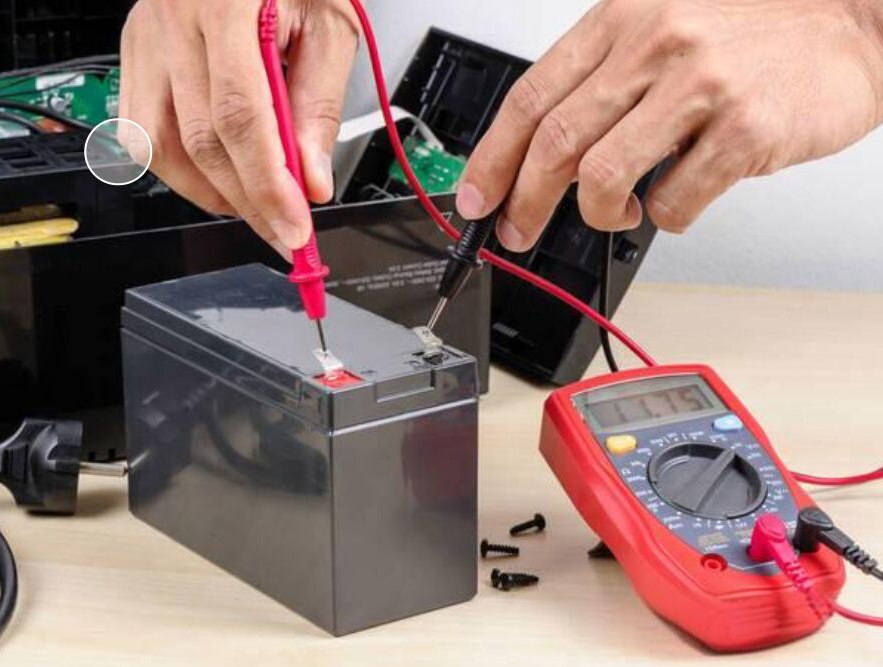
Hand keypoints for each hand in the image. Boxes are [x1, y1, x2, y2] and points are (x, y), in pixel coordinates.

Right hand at [119, 0, 359, 257]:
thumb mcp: (330, 25)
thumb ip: (318, 104)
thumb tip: (309, 180)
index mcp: (223, 4)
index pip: (239, 118)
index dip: (267, 185)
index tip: (294, 228)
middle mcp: (172, 20)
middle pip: (199, 140)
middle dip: (247, 200)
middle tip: (283, 229)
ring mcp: (145, 36)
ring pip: (157, 145)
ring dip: (210, 192)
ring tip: (253, 207)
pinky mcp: (134, 50)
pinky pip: (139, 129)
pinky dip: (178, 168)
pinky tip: (214, 176)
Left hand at [456, 0, 882, 250]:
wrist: (852, 17)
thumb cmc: (753, 28)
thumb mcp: (662, 28)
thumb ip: (606, 83)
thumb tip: (547, 154)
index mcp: (620, 20)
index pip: (530, 98)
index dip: (492, 157)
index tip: (475, 197)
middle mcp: (653, 46)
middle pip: (554, 143)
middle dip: (523, 200)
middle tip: (516, 230)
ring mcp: (698, 87)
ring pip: (602, 179)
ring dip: (597, 215)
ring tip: (615, 212)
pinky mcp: (743, 132)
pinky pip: (674, 201)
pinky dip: (664, 215)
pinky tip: (675, 198)